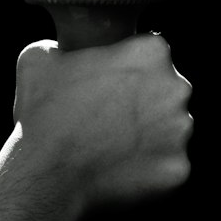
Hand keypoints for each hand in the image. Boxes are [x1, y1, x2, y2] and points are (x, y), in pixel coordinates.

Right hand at [12, 34, 192, 211]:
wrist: (48, 174)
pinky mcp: (179, 171)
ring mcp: (181, 132)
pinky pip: (167, 165)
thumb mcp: (40, 58)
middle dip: (146, 100)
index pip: (151, 52)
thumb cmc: (44, 110)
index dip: (128, 65)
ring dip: (150, 135)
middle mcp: (176, 88)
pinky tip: (118, 168)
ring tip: (112, 144)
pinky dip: (148, 169)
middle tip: (110, 114)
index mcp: (151, 52)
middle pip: (167, 90)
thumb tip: (62, 51)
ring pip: (171, 129)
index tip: (108, 80)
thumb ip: (62, 46)